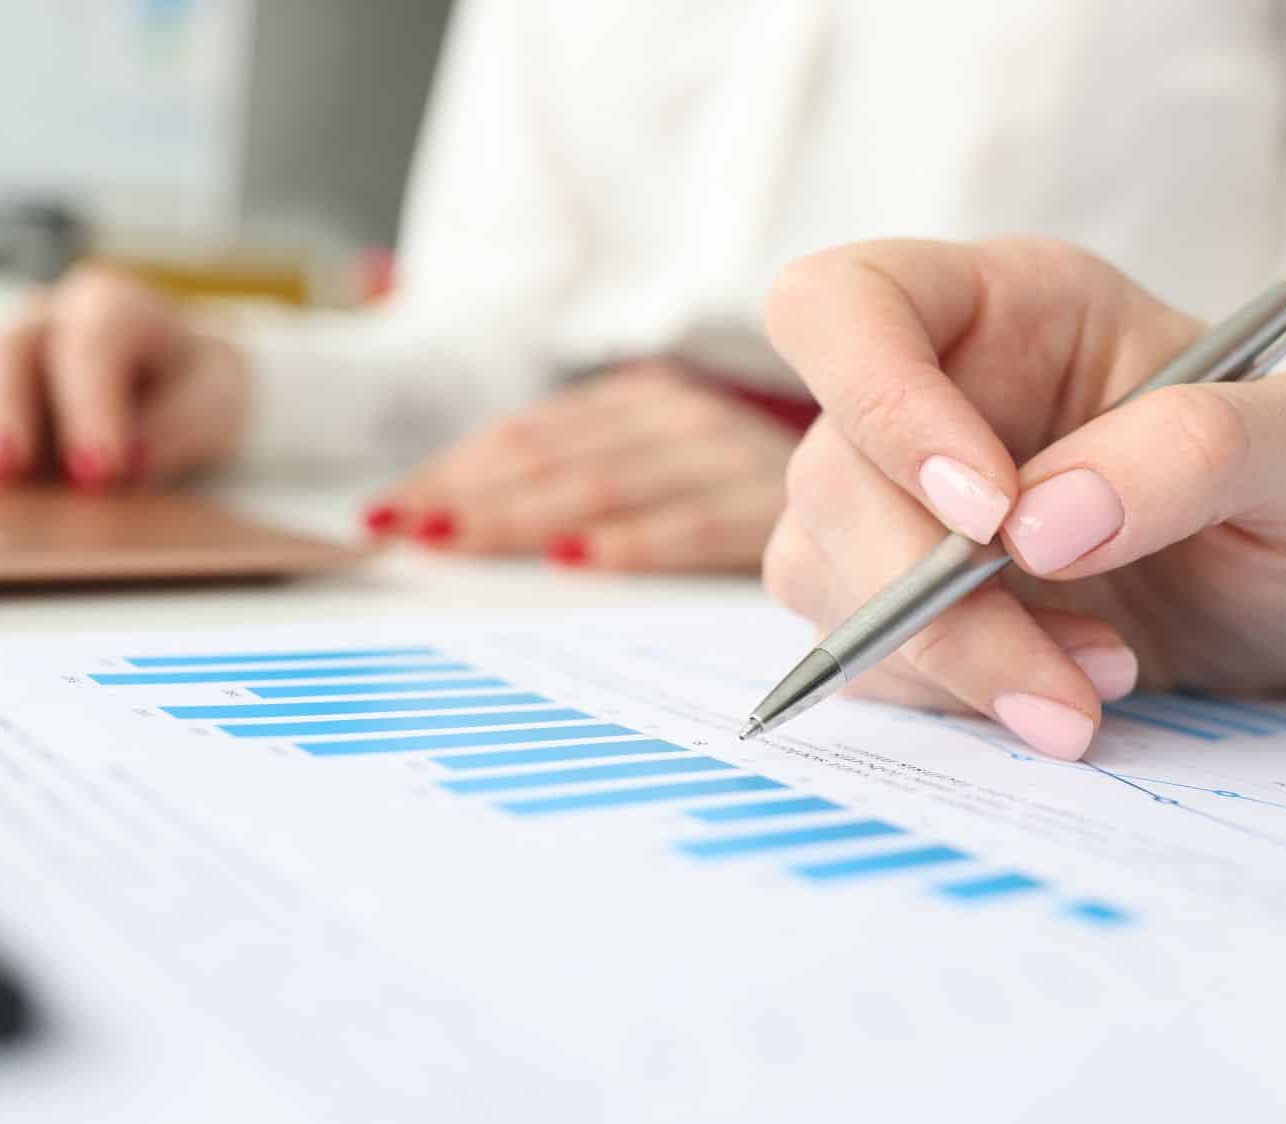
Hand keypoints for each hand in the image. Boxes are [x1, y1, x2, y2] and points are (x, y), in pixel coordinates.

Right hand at [0, 265, 249, 486]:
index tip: (98, 472)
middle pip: (7, 347)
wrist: (177, 383)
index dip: (91, 407)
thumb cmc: (193, 388)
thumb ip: (180, 424)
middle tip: (5, 469)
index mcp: (112, 308)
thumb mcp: (217, 400)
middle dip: (2, 410)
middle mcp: (44, 320)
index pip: (92, 343)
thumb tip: (134, 454)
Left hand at [364, 361, 798, 570]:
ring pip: (602, 484)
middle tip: (396, 531)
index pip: (524, 437)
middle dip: (464, 496)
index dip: (451, 470)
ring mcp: (722, 454)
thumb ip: (592, 474)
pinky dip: (634, 539)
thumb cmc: (762, 470)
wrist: (900, 448)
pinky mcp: (771, 501)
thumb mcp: (676, 454)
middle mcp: (673, 415)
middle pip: (548, 458)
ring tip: (451, 541)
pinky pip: (694, 523)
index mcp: (638, 401)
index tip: (386, 512)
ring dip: (520, 514)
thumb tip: (467, 520)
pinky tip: (577, 560)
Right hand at [761, 237, 1285, 759]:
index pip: (849, 306)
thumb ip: (1198, 448)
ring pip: (823, 570)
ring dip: (945, 655)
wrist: (1285, 590)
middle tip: (1060, 677)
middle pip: (830, 472)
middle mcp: (930, 395)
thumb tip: (1040, 527)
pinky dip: (946, 694)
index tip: (988, 510)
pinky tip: (1048, 693)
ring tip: (1087, 686)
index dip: (882, 402)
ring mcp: (896, 500)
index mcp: (1006, 307)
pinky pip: (862, 650)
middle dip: (926, 591)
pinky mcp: (894, 597)